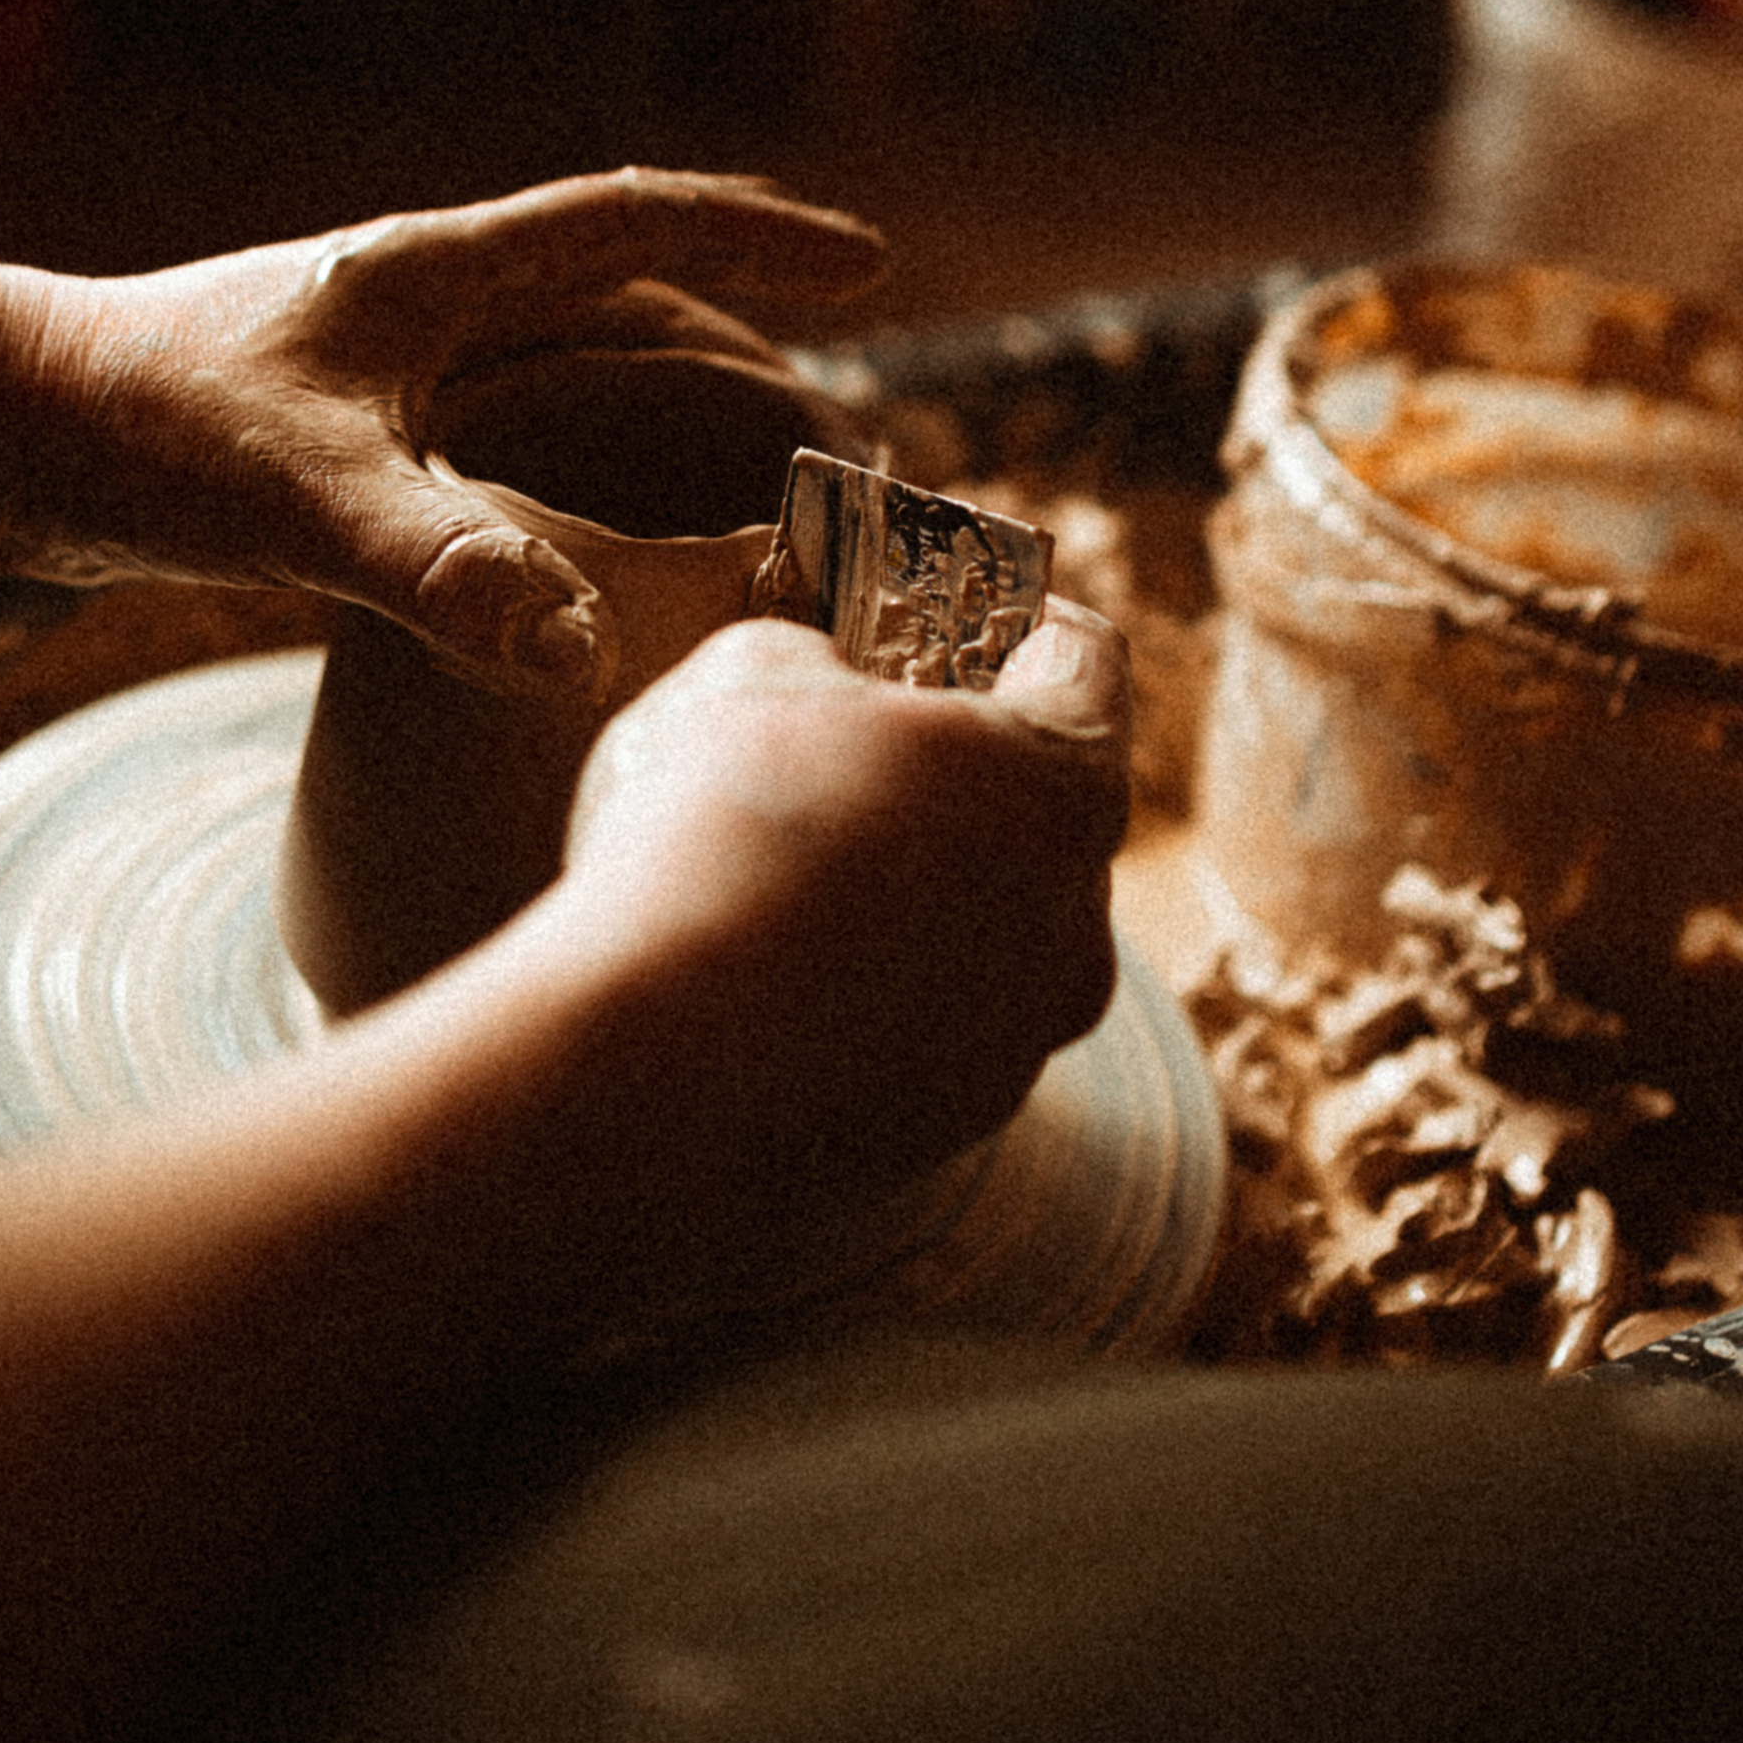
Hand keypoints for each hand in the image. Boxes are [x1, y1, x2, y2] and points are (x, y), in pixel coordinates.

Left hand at [0, 170, 882, 689]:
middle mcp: (418, 298)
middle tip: (834, 390)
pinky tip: (573, 532)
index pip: (634, 219)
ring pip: (556, 350)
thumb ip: (439, 567)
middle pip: (616, 283)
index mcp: (436, 275)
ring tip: (741, 455)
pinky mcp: (330, 422)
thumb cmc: (137, 433)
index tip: (868, 253)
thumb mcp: (298, 499)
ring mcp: (373, 357)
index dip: (760, 232)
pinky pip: (495, 417)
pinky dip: (568, 452)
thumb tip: (577, 647)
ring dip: (654, 386)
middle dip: (736, 320)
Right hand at [530, 597, 1129, 1305]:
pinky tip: (756, 972)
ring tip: (778, 867)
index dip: (1019, 621)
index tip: (952, 615)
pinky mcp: (944, 1127)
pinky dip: (860, 989)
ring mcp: (1017, 1042)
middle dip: (952, 765)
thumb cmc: (720, 838)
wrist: (654, 1071)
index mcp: (1060, 783)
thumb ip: (812, 654)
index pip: (1088, 664)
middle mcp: (1074, 922)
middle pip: (1038, 808)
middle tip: (848, 737)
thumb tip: (815, 678)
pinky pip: (919, 1026)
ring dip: (905, 887)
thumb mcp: (749, 670)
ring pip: (981, 929)